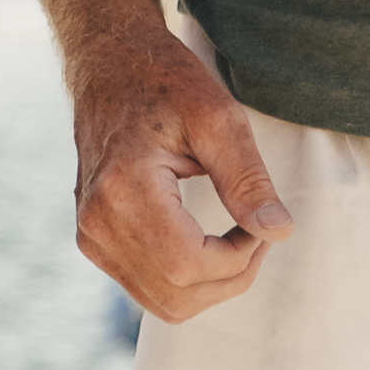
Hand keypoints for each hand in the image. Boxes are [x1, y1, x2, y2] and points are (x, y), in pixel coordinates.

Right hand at [63, 23, 288, 323]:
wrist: (110, 66)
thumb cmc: (165, 82)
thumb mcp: (219, 118)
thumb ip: (248, 179)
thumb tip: (278, 231)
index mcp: (122, 188)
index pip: (188, 264)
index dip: (238, 259)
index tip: (261, 224)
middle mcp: (97, 222)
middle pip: (179, 294)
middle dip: (232, 276)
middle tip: (257, 231)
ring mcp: (90, 236)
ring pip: (165, 303)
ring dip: (212, 283)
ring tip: (235, 237)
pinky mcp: (93, 242)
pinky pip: (148, 289)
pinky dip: (188, 280)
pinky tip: (207, 241)